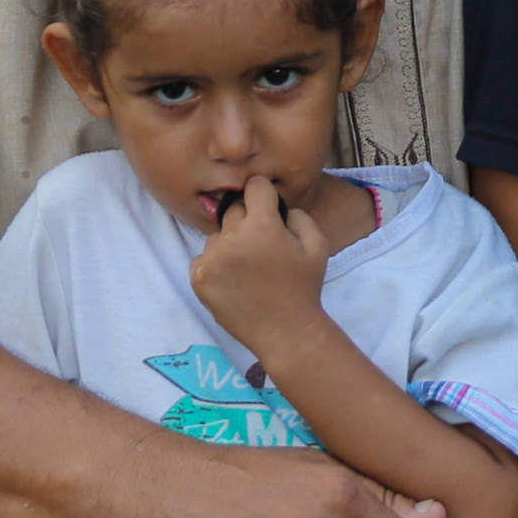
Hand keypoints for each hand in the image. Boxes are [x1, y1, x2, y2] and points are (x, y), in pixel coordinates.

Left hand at [189, 176, 329, 342]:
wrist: (284, 330)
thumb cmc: (304, 287)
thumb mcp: (318, 245)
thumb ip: (299, 215)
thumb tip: (278, 206)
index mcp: (263, 226)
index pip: (255, 186)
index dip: (264, 193)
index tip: (267, 205)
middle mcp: (232, 238)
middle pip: (233, 209)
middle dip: (248, 220)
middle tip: (262, 245)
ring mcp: (212, 258)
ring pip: (217, 235)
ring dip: (230, 243)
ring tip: (248, 268)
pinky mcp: (199, 277)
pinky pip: (203, 257)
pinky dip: (216, 264)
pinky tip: (234, 280)